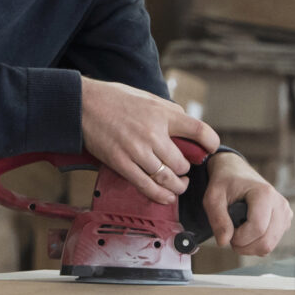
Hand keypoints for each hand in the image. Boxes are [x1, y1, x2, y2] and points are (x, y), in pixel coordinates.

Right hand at [82, 78, 217, 204]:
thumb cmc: (115, 99)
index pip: (199, 130)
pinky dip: (160, 195)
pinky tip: (166, 197)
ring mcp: (137, 150)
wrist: (83, 104)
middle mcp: (153, 133)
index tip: (210, 149)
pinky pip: (146, 186)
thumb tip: (186, 125)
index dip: (211, 142)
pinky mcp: (121, 163)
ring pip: (167, 179)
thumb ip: (168, 112)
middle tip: (184, 172)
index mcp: (162, 114)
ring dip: (177, 186)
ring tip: (178, 186)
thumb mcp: (148, 97)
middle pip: (182, 163)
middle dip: (186, 171)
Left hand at [204, 152, 292, 255]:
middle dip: (244, 246)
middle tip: (230, 235)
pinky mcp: (285, 220)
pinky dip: (256, 244)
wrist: (236, 171)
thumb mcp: (213, 197)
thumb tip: (224, 242)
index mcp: (265, 194)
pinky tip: (248, 231)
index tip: (226, 231)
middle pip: (266, 242)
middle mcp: (280, 204)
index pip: (257, 229)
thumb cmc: (225, 182)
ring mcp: (285, 213)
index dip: (239, 238)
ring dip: (249, 246)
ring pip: (269, 246)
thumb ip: (217, 220)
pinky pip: (272, 243)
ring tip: (238, 232)